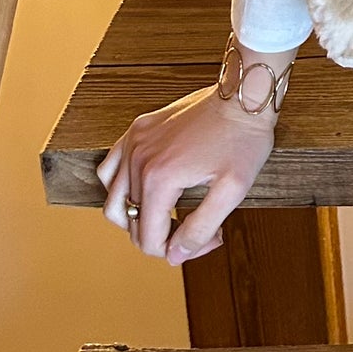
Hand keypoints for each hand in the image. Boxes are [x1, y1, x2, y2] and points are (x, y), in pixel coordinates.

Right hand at [97, 85, 279, 264]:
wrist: (243, 95)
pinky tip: (144, 191)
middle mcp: (138, 160)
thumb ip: (200, 228)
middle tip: (197, 231)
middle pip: (132, 224)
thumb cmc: (243, 140)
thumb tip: (175, 256)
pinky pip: (109, 169)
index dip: (177, 251)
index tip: (208, 239)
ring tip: (167, 217)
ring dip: (136, 218)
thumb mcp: (232, 191)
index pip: (149, 239)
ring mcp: (133, 143)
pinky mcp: (136, 130)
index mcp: (160, 179)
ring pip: (113, 201)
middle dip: (162, 237)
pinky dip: (119, 188)